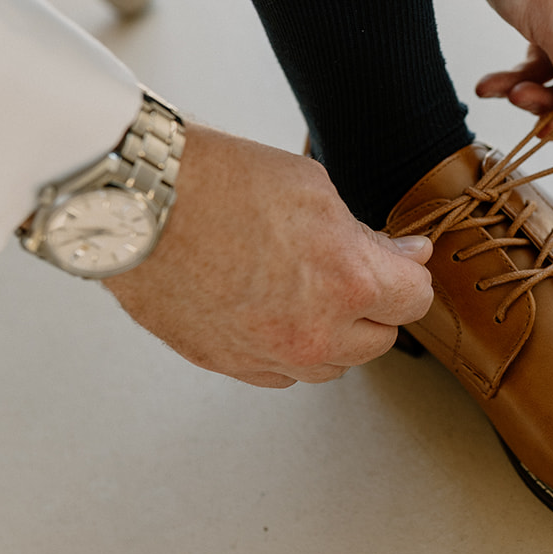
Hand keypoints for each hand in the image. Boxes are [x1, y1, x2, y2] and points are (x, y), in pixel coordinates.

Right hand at [103, 125, 432, 387]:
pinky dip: (284, 347)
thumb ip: (367, 236)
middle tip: (345, 266)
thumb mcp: (314, 190)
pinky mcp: (226, 364)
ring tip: (301, 286)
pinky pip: (279, 371)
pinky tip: (267, 307)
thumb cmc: (219, 182)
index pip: (414, 300)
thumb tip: (405, 257)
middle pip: (378, 340)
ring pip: (330, 365)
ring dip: (331, 333)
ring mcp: (267, 355)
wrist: (137, 201)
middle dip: (372, 305)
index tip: (399, 260)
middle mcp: (313, 333)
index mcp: (348, 283)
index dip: (407, 273)